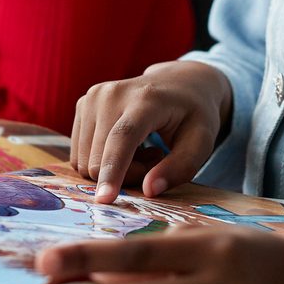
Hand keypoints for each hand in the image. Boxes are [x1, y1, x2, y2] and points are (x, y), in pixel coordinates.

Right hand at [69, 60, 232, 201]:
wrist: (180, 83)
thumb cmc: (193, 115)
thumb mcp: (202, 142)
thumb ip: (180, 168)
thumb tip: (149, 191)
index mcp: (146, 99)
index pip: (122, 138)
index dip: (113, 170)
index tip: (105, 200)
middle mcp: (112, 94)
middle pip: (100, 158)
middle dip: (126, 175)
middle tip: (155, 160)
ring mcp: (93, 97)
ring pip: (86, 160)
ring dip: (113, 168)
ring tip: (142, 150)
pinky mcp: (82, 104)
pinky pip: (81, 154)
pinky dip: (102, 159)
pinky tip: (127, 145)